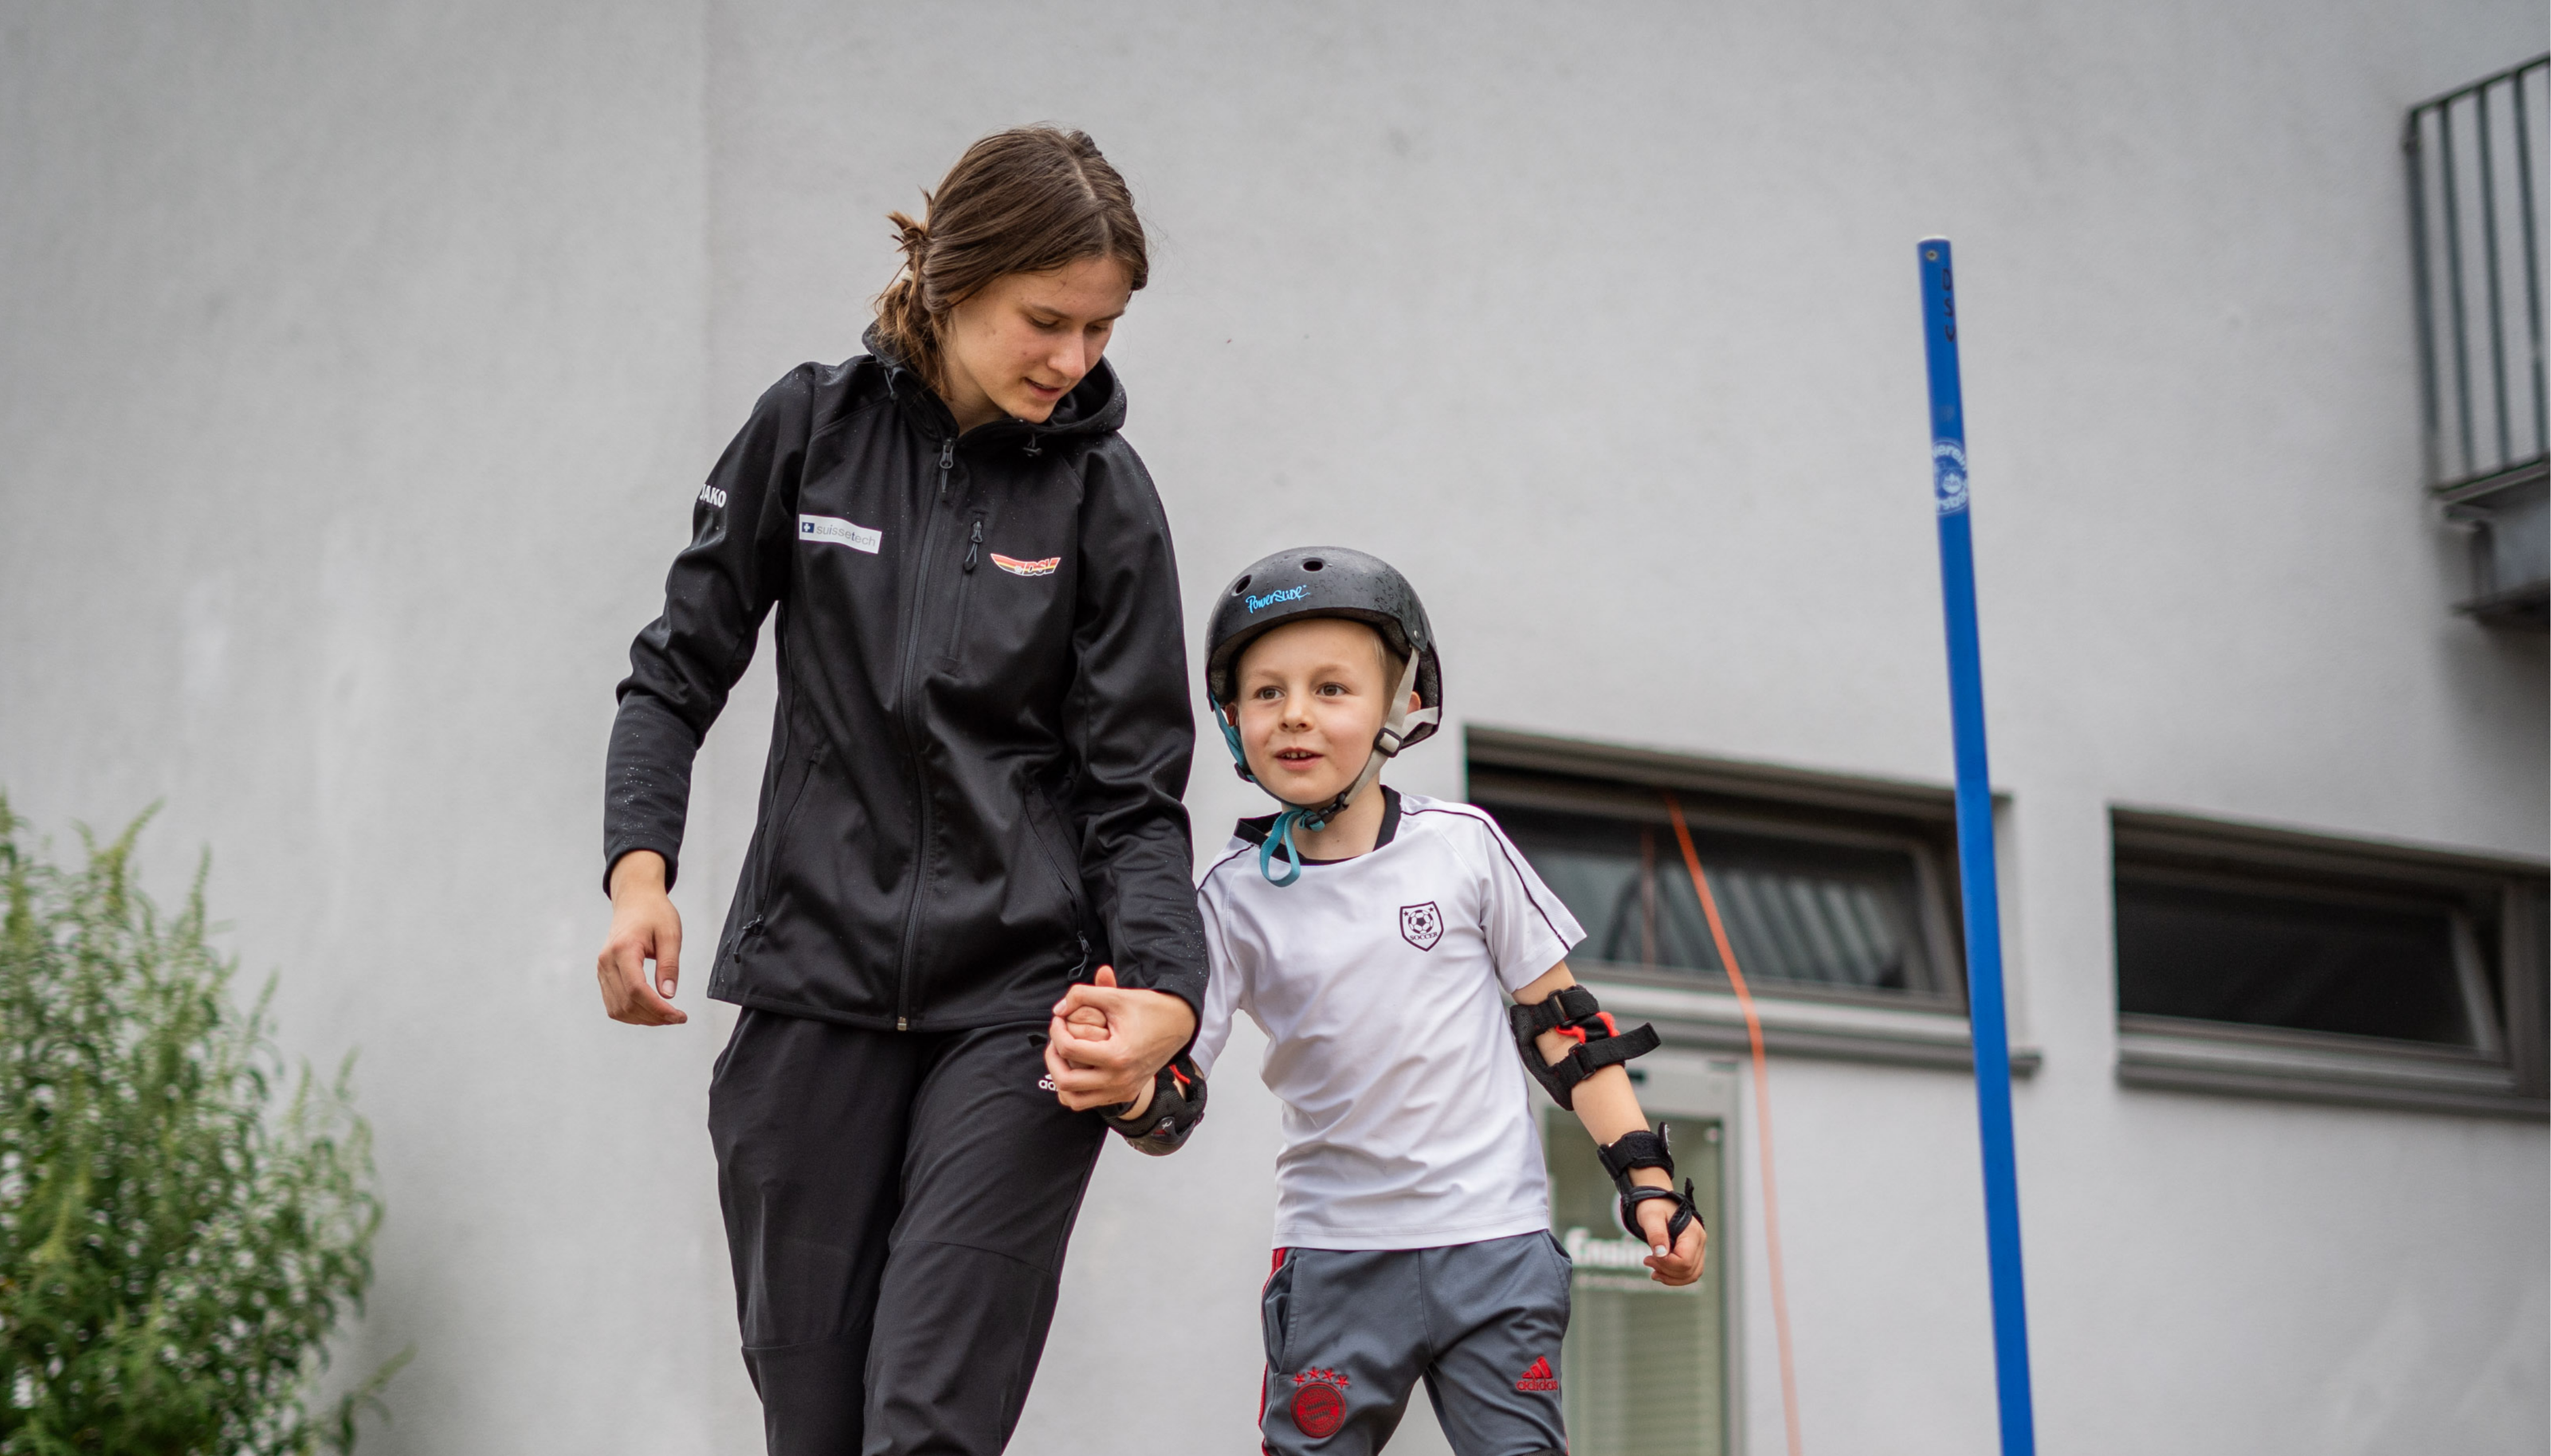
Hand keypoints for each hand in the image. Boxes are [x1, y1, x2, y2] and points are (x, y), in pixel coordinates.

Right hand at [596, 851, 686, 1025]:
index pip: (637, 990)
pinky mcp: (603, 975)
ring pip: (618, 1009)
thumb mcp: (670, 935)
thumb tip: (668, 995)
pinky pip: (613, 1004)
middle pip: (627, 1004)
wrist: (634, 900)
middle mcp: (606, 962)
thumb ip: (670, 965)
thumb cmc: (654, 913)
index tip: (678, 1016)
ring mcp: (602, 969)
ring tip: (666, 1016)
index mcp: (623, 949)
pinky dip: (631, 1013)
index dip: (658, 1009)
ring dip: (643, 1019)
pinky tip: (650, 1011)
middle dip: (654, 1017)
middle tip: (677, 1017)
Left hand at [1042, 965, 1194, 1111]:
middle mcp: (1120, 1080)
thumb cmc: (1149, 1008)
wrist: (1179, 1025)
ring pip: (1074, 1100)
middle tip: (1056, 1039)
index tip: (1060, 1018)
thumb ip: (1081, 996)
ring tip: (1063, 1056)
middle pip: (1065, 1081)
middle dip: (1052, 1058)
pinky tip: (1078, 1065)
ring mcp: (1123, 1090)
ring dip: (1061, 1079)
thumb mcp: (1114, 996)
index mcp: (1117, 1056)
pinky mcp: (1125, 1094)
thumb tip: (1058, 1011)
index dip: (1056, 1031)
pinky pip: (1089, 1101)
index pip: (1069, 1050)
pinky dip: (1077, 1088)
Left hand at [1633, 1177, 1706, 1286]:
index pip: (1684, 1260)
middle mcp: (1700, 1240)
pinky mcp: (1693, 1252)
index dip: (1666, 1264)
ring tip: (1653, 1271)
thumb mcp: (1650, 1217)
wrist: (1657, 1200)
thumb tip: (1661, 1254)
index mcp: (1692, 1231)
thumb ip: (1656, 1234)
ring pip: (1692, 1275)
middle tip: (1647, 1261)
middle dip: (1666, 1271)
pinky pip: (1689, 1272)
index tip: (1649, 1257)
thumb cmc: (1653, 1206)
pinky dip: (1675, 1277)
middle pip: (1689, 1270)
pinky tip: (1660, 1272)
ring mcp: (1699, 1247)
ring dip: (1671, 1278)